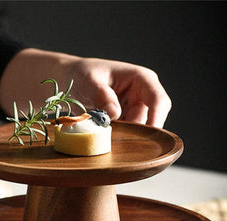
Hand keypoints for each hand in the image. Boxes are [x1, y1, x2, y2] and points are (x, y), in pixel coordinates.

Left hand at [0, 48, 171, 127]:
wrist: (68, 82)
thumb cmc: (81, 75)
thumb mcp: (89, 81)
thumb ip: (102, 95)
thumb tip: (115, 114)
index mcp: (141, 79)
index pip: (158, 101)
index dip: (156, 119)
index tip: (147, 137)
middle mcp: (142, 96)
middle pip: (150, 121)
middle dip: (135, 133)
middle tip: (113, 139)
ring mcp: (133, 111)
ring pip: (137, 132)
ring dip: (122, 137)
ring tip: (102, 135)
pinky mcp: (123, 123)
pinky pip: (125, 136)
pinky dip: (115, 140)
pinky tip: (101, 138)